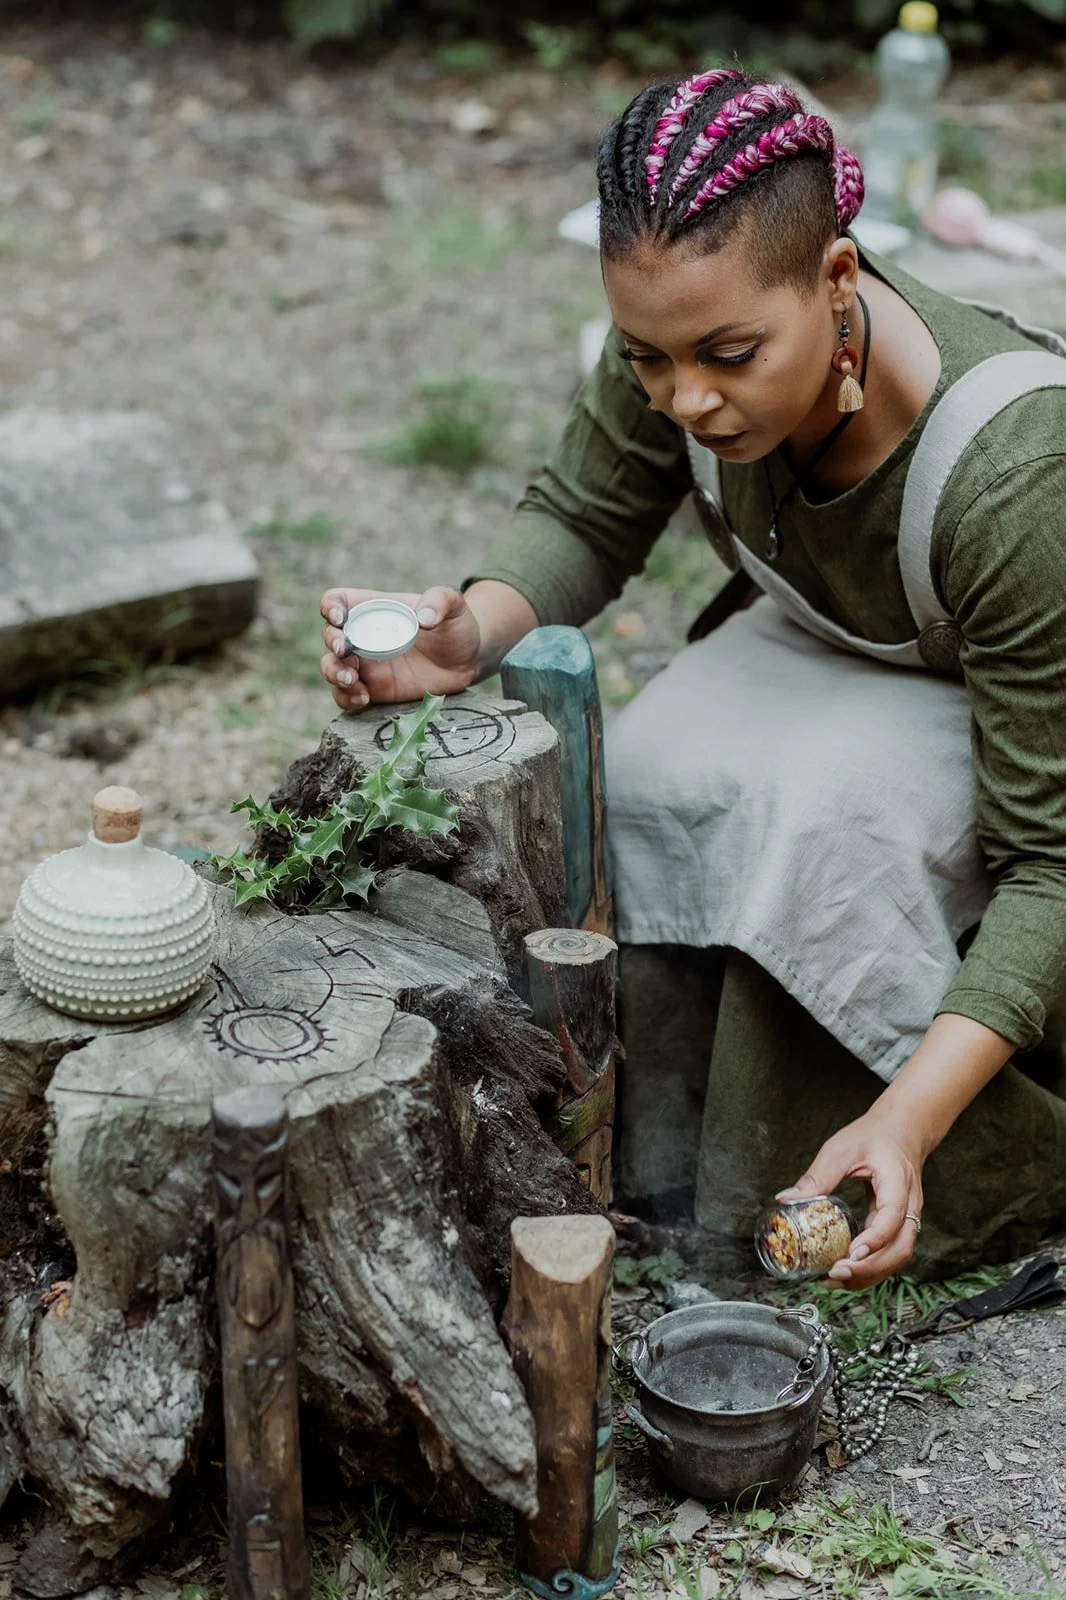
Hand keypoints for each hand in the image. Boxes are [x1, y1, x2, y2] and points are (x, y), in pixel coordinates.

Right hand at [319, 585, 481, 710]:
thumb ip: (441, 600)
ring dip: (333, 673)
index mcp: (373, 609)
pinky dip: (346, 698)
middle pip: (329, 636)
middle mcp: (363, 636)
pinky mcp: (373, 690)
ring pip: (331, 667)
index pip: (337, 601)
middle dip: (331, 642)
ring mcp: (365, 665)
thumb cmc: (457, 627)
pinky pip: (346, 696)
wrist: (467, 662)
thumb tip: (424, 617)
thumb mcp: (455, 606)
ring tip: (352, 680)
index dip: (331, 606)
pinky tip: (364, 699)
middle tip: (345, 651)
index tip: (339, 617)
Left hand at [776, 1111, 923, 1288]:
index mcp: (898, 1181)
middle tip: (836, 1272)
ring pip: (898, 1257)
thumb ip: (816, 1176)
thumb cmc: (874, 1136)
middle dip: (870, 1267)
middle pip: (900, 1248)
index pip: (892, 1217)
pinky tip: (846, 1271)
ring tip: (835, 1279)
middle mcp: (909, 1205)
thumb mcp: (841, 1150)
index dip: (874, 1239)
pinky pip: (891, 1253)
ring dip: (870, 1274)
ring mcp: (908, 1218)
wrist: (901, 1131)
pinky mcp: (899, 1226)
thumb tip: (785, 1199)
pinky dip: (871, 1268)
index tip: (851, 1253)